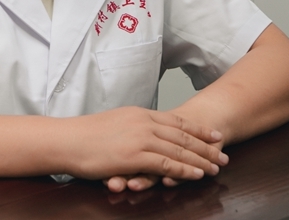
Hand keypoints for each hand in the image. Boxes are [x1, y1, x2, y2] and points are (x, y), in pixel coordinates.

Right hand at [62, 106, 228, 184]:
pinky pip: (166, 164)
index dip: (198, 129)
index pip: (176, 120)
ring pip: (179, 150)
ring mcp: (140, 139)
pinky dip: (184, 170)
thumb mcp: (114, 123)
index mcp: (139, 114)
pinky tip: (197, 175)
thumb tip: (141, 132)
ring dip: (201, 160)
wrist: (65, 140)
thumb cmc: (84, 135)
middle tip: (223, 153)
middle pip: (183, 135)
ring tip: (217, 167)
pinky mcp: (134, 156)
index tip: (214, 134)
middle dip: (206, 145)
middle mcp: (143, 123)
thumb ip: (132, 126)